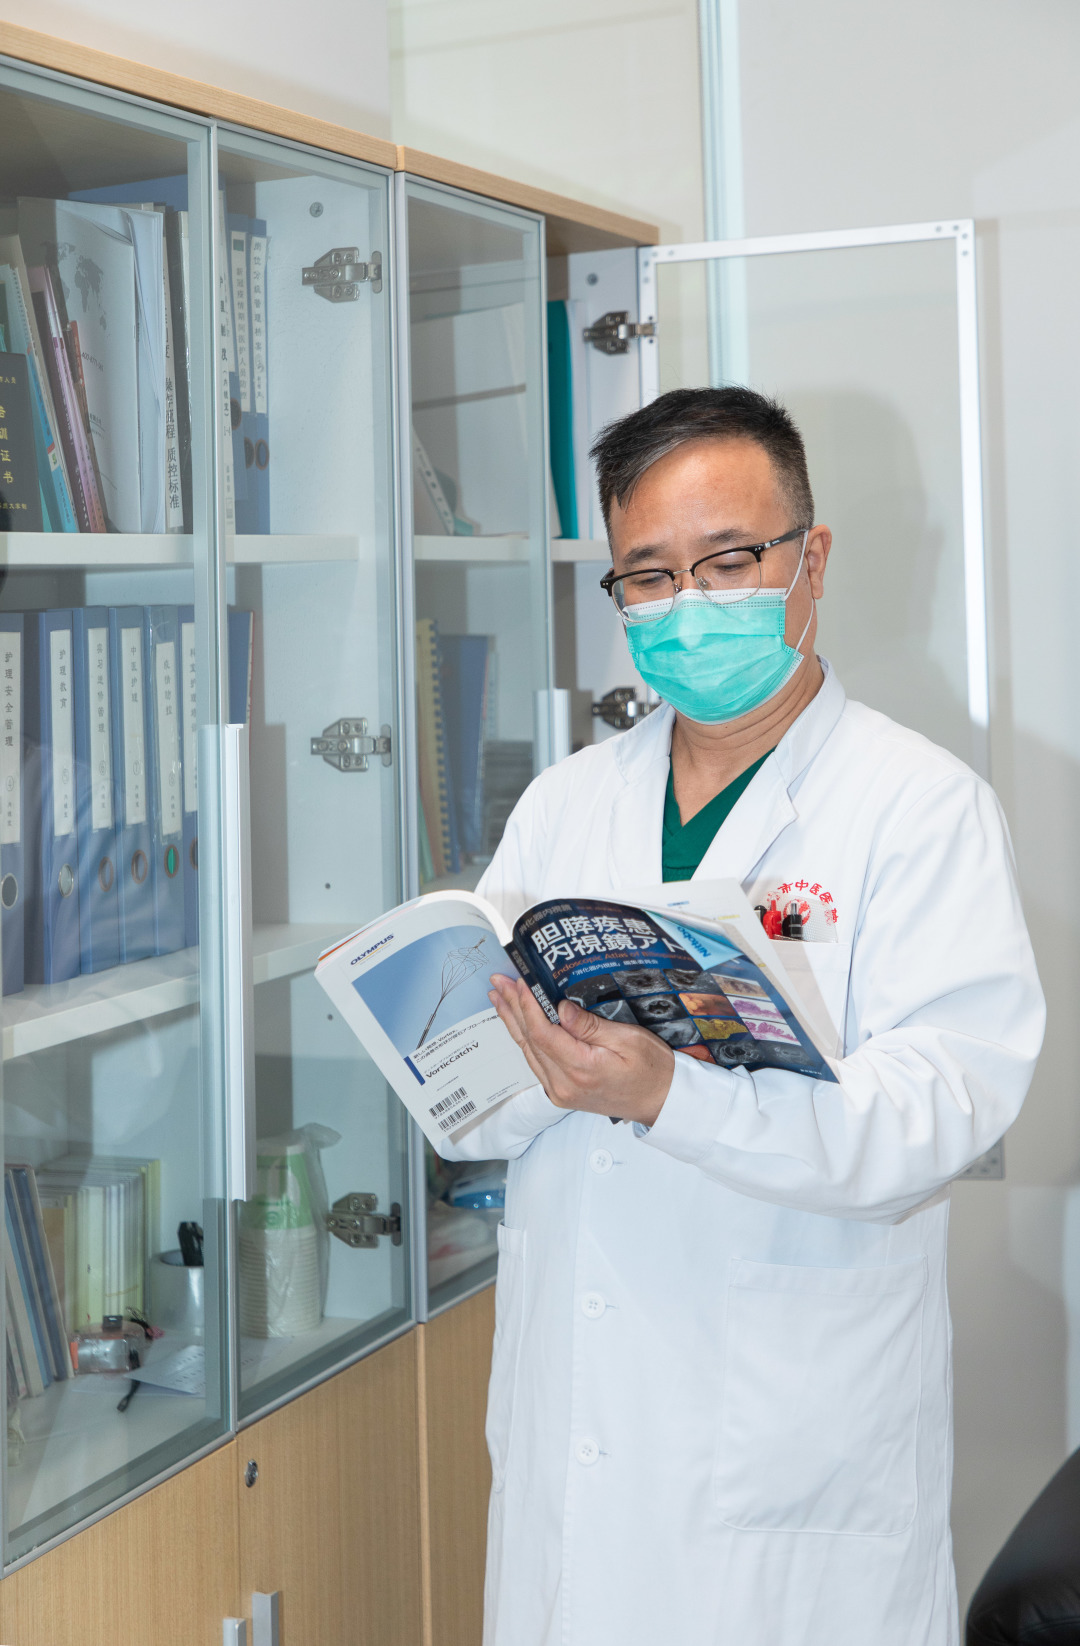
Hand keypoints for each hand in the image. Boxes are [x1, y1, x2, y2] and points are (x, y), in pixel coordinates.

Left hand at [489, 973, 674, 1126]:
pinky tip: (516, 1023)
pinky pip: (535, 1061)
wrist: (661, 1101)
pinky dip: (524, 1038)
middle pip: (529, 1040)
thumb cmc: (652, 1070)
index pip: (543, 1032)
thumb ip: (590, 1026)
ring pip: (527, 1051)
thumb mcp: (629, 1040)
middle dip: (512, 1007)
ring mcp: (559, 1091)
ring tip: (498, 996)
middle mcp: (564, 1084)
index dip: (528, 1004)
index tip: (520, 981)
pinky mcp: (560, 1092)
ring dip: (512, 1021)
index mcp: (581, 1069)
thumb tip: (560, 1008)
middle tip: (499, 981)